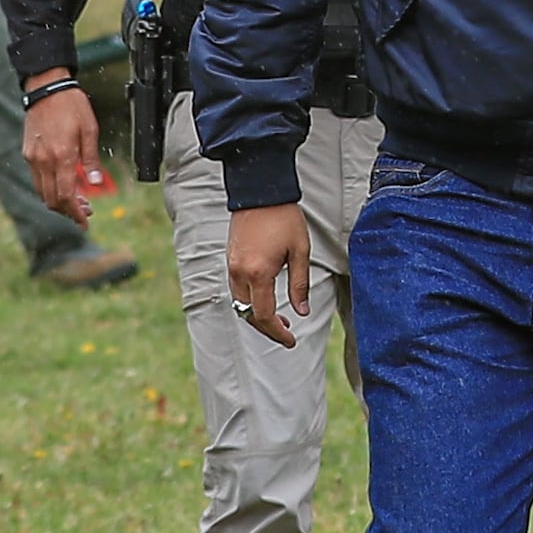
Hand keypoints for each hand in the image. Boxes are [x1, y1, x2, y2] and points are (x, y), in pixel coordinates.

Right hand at [23, 85, 104, 218]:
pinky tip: (63, 183)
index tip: (85, 222)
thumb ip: (92, 160)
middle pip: (52, 199)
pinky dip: (49, 188)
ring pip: (42, 192)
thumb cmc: (72, 105)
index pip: (66, 196)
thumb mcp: (90, 130)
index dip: (76, 213)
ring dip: (58, 201)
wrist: (46, 88)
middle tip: (86, 211)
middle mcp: (44, 160)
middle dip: (68, 211)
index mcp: (62, 156)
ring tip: (77, 200)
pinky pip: (37, 179)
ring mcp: (33, 157)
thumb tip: (94, 184)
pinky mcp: (28, 153)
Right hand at [228, 201, 312, 346]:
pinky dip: (250, 300)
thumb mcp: (300, 252)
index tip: (291, 340)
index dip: (277, 332)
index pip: (263, 316)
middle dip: (267, 328)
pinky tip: (267, 298)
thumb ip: (300, 285)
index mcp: (258, 273)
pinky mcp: (230, 259)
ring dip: (257, 315)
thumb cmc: (284, 219)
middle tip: (287, 333)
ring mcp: (232, 266)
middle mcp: (240, 273)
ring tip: (280, 317)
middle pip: (248, 314)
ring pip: (240, 303)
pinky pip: (237, 289)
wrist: (260, 192)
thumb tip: (302, 311)